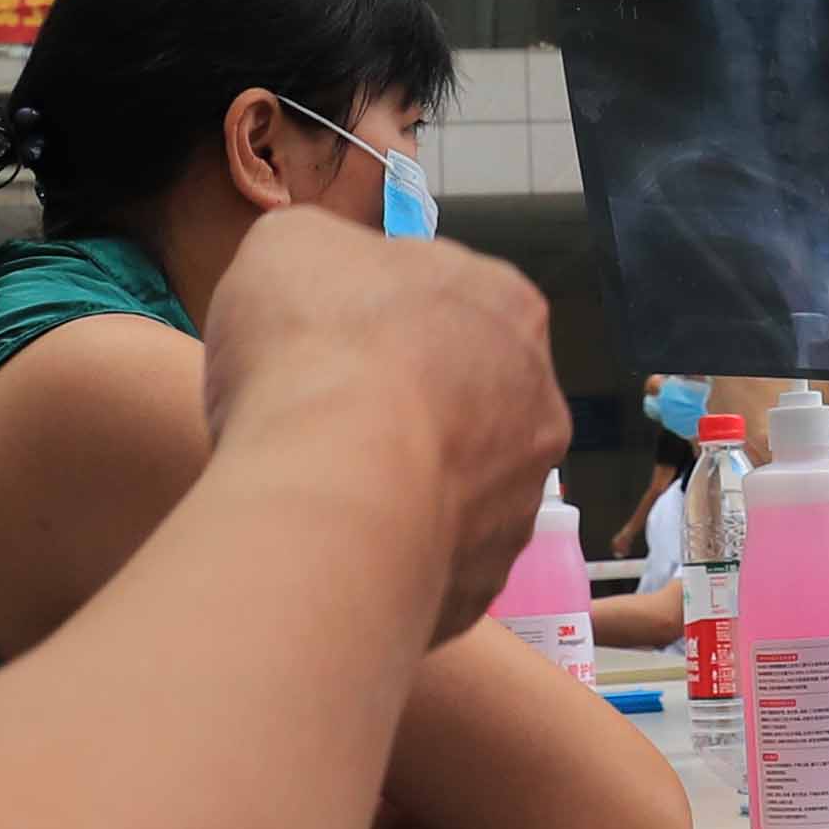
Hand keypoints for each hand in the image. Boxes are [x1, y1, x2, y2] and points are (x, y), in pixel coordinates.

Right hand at [200, 207, 564, 642]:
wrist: (335, 486)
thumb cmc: (316, 345)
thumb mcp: (290, 247)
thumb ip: (326, 254)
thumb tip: (328, 279)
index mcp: (506, 303)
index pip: (447, 305)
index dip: (378, 322)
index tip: (327, 346)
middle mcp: (538, 402)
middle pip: (464, 400)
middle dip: (403, 409)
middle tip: (325, 421)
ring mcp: (521, 500)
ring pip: (455, 489)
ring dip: (402, 488)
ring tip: (327, 494)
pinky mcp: (488, 582)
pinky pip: (435, 565)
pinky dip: (391, 558)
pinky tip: (338, 548)